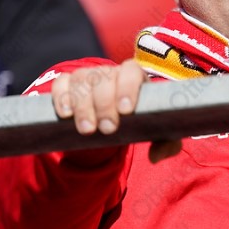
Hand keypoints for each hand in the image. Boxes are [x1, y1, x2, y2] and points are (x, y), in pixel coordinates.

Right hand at [51, 59, 181, 162]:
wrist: (114, 120)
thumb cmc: (140, 122)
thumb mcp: (158, 133)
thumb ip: (166, 144)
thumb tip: (154, 157)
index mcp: (135, 76)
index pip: (131, 71)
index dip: (128, 87)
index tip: (125, 110)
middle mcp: (110, 72)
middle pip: (104, 78)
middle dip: (105, 104)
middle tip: (107, 129)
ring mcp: (88, 75)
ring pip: (82, 80)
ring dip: (83, 106)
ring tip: (87, 129)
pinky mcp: (68, 83)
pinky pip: (61, 83)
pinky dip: (61, 97)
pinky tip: (66, 115)